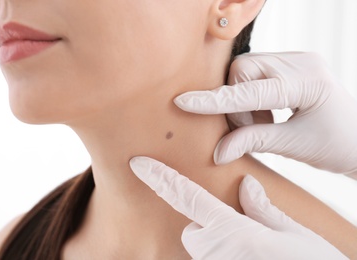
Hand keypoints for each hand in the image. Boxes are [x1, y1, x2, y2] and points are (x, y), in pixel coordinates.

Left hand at [130, 156, 346, 259]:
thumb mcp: (292, 235)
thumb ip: (263, 210)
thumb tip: (246, 185)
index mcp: (233, 232)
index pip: (186, 196)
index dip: (160, 178)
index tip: (138, 163)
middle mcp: (216, 253)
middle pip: (193, 229)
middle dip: (207, 224)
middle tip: (240, 230)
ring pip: (201, 246)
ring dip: (216, 242)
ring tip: (249, 249)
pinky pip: (210, 259)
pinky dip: (222, 254)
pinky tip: (244, 256)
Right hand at [174, 52, 356, 177]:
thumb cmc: (337, 145)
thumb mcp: (293, 145)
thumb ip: (253, 141)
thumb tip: (218, 152)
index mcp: (307, 80)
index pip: (249, 90)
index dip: (214, 99)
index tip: (184, 101)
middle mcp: (301, 61)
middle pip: (242, 71)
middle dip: (237, 102)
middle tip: (252, 128)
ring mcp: (296, 60)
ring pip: (244, 72)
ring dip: (244, 101)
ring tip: (264, 122)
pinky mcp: (290, 65)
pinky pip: (254, 74)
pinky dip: (252, 97)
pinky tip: (267, 113)